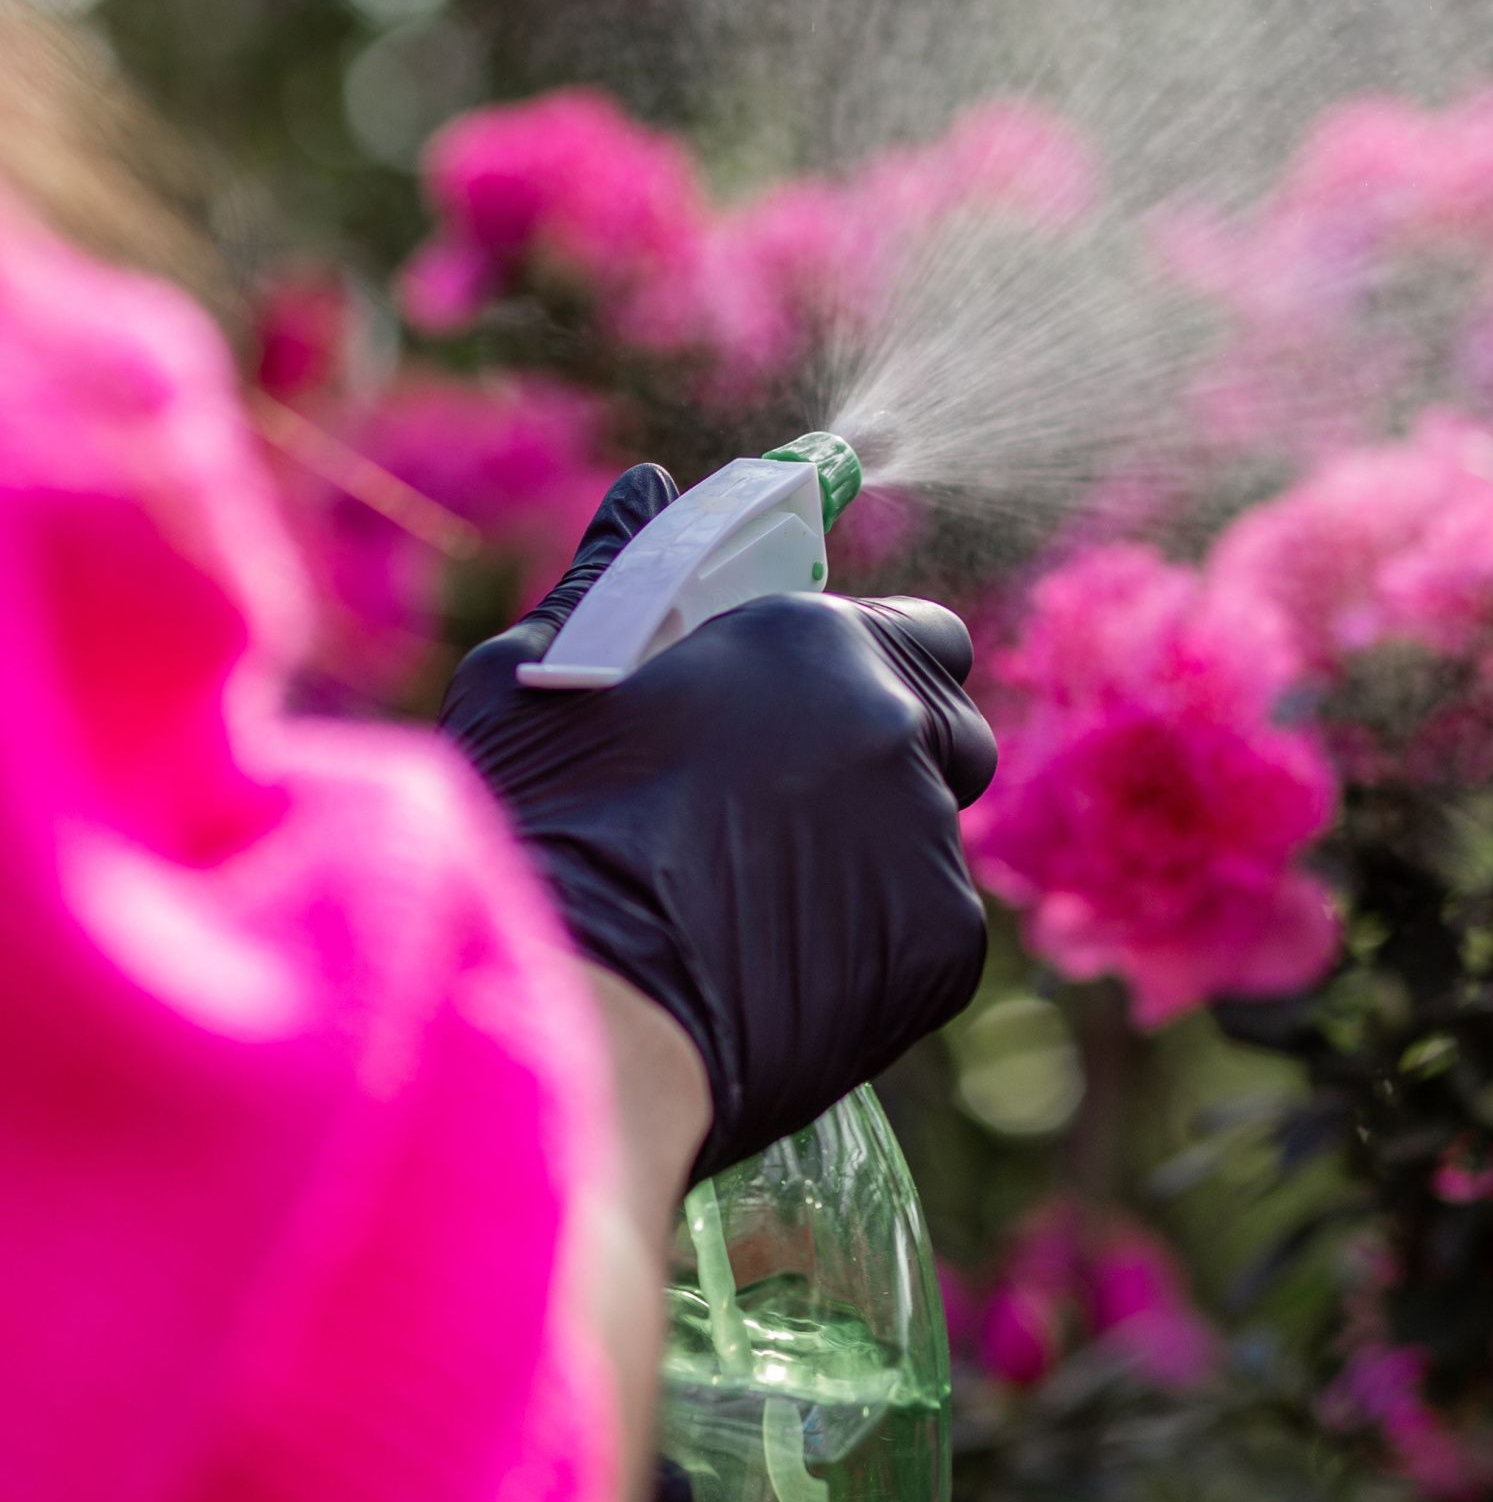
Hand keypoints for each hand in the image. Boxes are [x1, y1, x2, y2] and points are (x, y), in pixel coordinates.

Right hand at [443, 465, 996, 1178]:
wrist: (570, 1010)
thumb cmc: (534, 833)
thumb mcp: (547, 679)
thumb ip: (618, 574)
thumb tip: (649, 490)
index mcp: (814, 638)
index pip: (923, 630)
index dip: (877, 663)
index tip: (819, 703)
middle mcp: (896, 722)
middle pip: (948, 725)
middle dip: (894, 750)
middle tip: (794, 801)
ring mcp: (929, 834)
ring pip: (935, 830)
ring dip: (878, 846)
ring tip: (768, 891)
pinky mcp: (943, 942)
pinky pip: (928, 923)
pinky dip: (876, 937)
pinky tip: (786, 960)